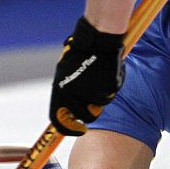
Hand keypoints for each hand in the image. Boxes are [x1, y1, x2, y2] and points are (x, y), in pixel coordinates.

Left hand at [49, 16, 124, 134]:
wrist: (96, 39)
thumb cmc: (79, 53)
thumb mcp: (64, 72)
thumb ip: (65, 92)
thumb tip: (66, 113)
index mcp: (60, 90)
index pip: (59, 120)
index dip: (69, 128)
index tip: (79, 129)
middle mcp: (74, 94)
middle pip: (85, 116)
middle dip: (91, 112)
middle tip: (94, 103)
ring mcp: (92, 91)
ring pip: (100, 105)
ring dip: (101, 96)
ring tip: (99, 77)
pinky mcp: (108, 87)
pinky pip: (110, 94)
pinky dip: (110, 86)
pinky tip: (107, 72)